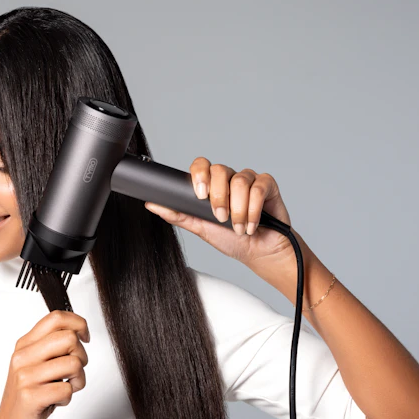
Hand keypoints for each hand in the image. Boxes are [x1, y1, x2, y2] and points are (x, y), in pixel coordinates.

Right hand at [0, 310, 89, 418]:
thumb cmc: (27, 398)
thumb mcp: (35, 365)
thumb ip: (51, 347)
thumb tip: (78, 330)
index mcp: (24, 345)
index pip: (56, 318)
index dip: (79, 324)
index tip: (84, 338)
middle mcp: (22, 357)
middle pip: (69, 338)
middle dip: (82, 356)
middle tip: (73, 371)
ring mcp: (25, 377)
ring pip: (73, 363)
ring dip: (78, 380)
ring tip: (65, 388)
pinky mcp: (30, 397)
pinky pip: (67, 389)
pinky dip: (67, 398)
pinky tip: (55, 402)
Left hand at [144, 156, 293, 265]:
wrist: (260, 254)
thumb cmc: (232, 241)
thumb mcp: (200, 228)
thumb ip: (177, 214)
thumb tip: (151, 204)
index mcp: (212, 185)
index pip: (201, 165)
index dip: (199, 174)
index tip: (200, 195)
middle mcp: (230, 179)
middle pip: (220, 170)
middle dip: (219, 197)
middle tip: (221, 218)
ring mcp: (250, 180)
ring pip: (240, 180)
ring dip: (238, 209)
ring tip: (238, 227)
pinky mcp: (268, 185)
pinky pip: (259, 187)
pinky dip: (254, 209)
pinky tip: (252, 224)